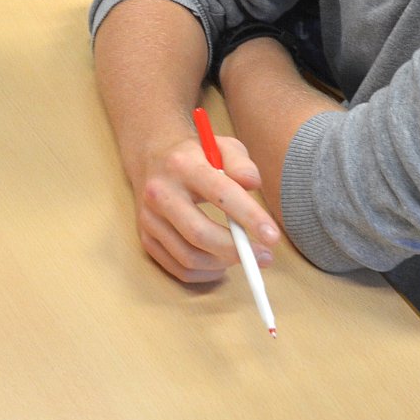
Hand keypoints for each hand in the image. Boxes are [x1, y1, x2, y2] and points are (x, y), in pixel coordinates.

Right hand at [133, 134, 278, 283]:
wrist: (151, 156)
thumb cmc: (195, 155)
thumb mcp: (222, 146)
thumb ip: (241, 163)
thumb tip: (253, 185)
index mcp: (182, 165)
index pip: (220, 193)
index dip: (249, 217)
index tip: (273, 237)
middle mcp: (159, 192)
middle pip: (199, 233)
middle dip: (237, 251)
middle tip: (264, 256)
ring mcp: (149, 217)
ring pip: (189, 256)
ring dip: (223, 264)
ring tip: (242, 256)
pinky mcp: (145, 237)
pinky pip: (178, 268)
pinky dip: (205, 274)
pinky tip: (220, 264)